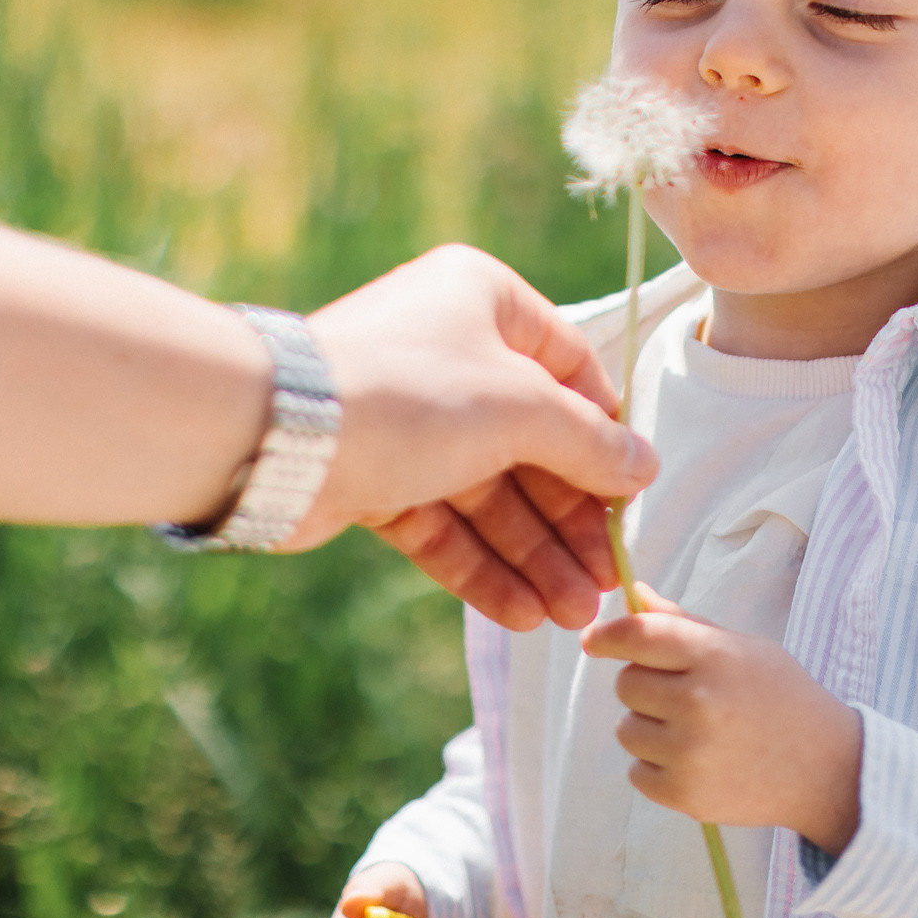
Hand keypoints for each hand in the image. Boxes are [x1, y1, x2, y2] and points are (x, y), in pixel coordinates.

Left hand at [295, 245, 659, 631]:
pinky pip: (442, 526)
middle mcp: (447, 352)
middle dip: (569, 520)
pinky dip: (482, 568)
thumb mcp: (521, 408)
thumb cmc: (408, 392)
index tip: (630, 496)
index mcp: (484, 302)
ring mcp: (407, 420)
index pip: (570, 368)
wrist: (274, 435)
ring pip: (488, 495)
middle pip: (530, 444)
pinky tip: (522, 614)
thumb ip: (589, 444)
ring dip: (534, 556)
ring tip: (574, 615)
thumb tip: (643, 467)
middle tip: (607, 579)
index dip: (605, 435)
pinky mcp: (373, 478)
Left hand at [583, 589, 863, 855]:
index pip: (638, 635)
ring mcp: (689, 753)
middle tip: (683, 694)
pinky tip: (697, 762)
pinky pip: (637, 772)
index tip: (595, 641)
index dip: (608, 635)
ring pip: (626, 729)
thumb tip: (635, 595)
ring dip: (649, 728)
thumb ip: (685, 623)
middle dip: (645, 685)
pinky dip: (657, 767)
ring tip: (696, 732)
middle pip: (626, 684)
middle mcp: (698, 703)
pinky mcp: (684, 795)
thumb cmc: (782, 697)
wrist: (825, 769)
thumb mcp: (743, 648)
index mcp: (715, 657)